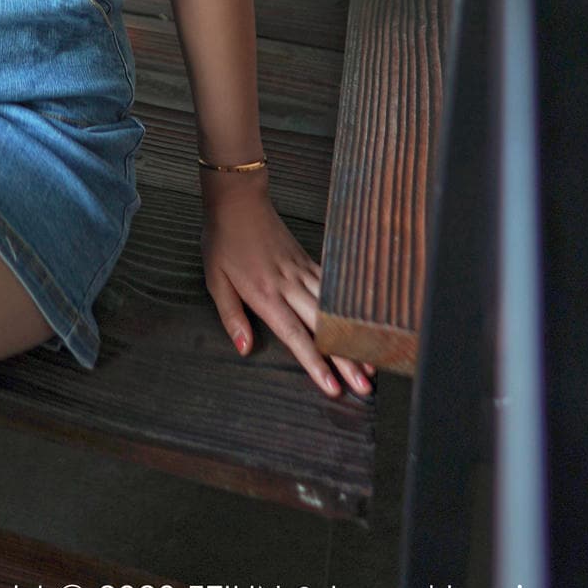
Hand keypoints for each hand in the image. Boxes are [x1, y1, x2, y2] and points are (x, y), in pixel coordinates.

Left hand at [199, 173, 376, 398]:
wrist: (239, 200)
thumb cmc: (224, 241)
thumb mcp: (216, 280)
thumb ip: (231, 317)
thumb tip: (244, 348)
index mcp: (265, 294)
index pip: (295, 336)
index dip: (315, 363)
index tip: (333, 387)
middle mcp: (289, 286)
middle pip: (323, 328)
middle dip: (345, 359)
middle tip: (365, 386)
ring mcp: (302, 272)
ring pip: (333, 309)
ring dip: (353, 337)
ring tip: (371, 362)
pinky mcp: (307, 261)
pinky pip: (331, 288)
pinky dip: (348, 308)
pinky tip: (362, 324)